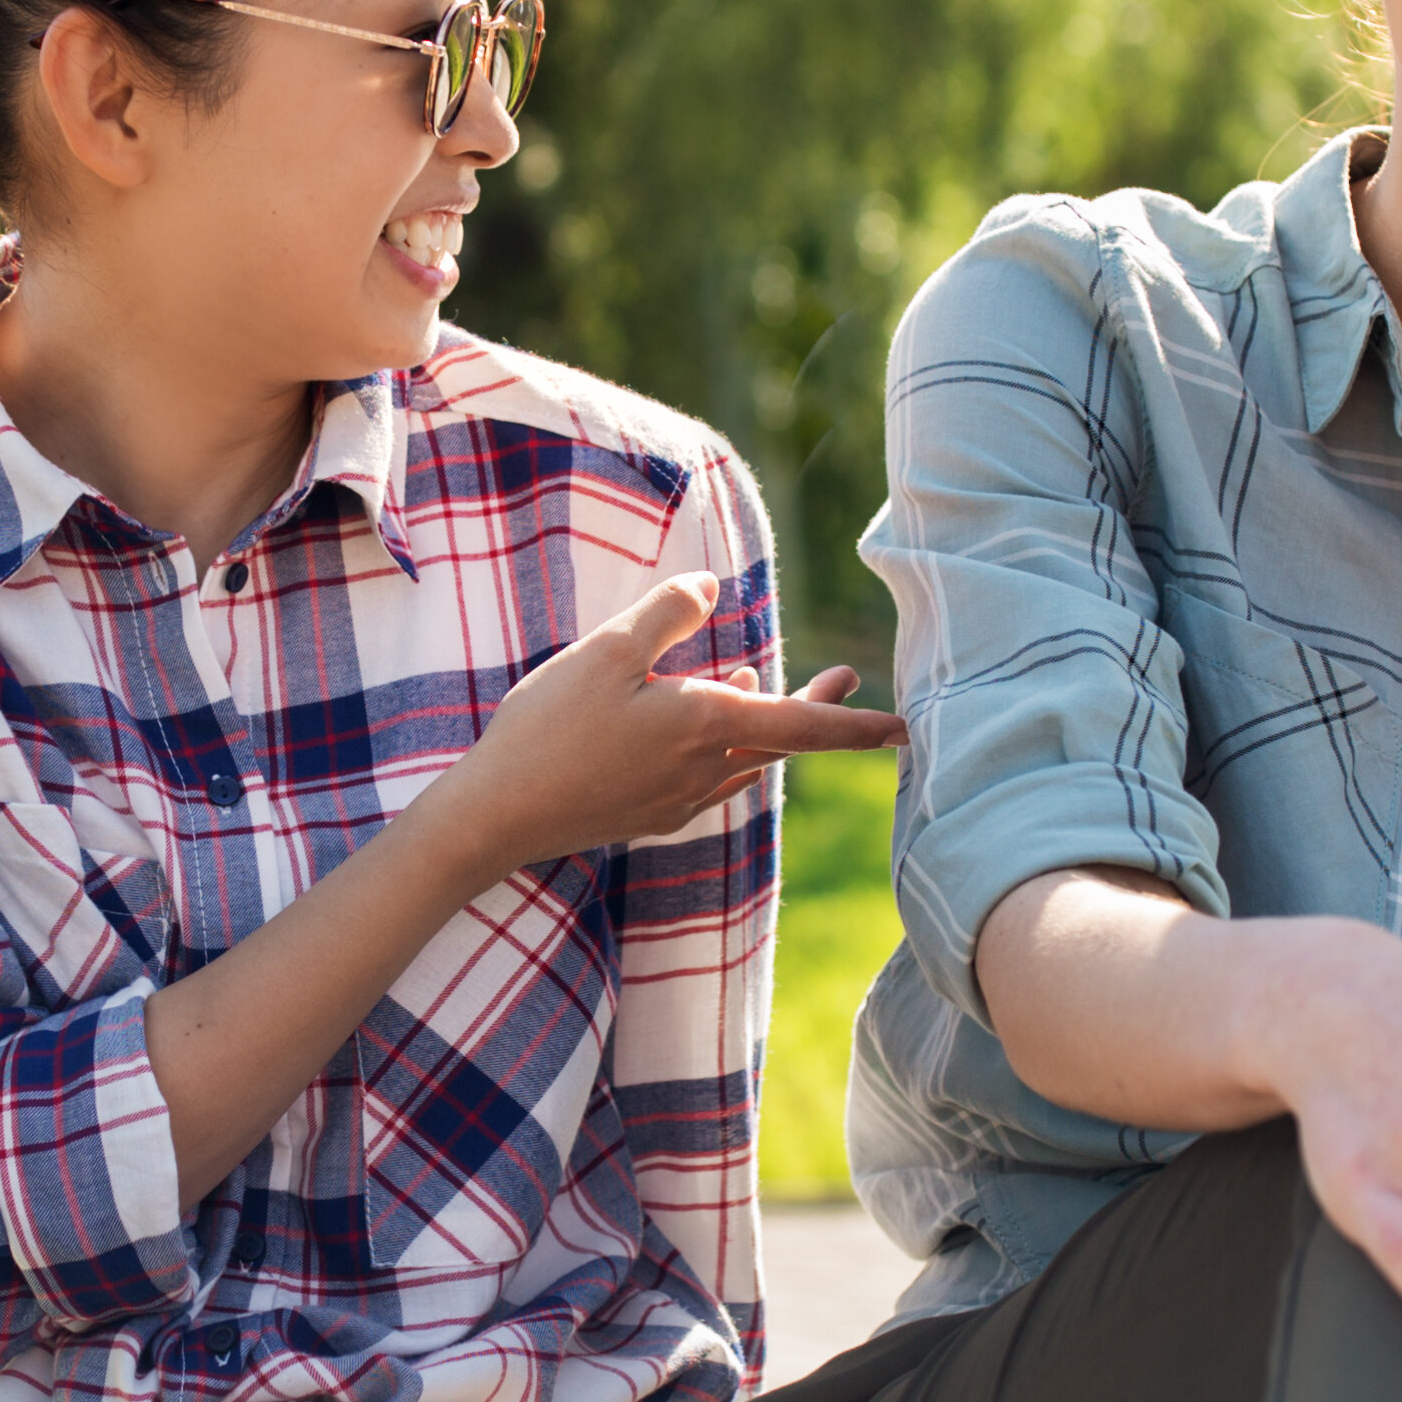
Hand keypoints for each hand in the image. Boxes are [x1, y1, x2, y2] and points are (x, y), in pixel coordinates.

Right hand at [426, 571, 901, 875]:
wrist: (498, 817)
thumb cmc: (550, 729)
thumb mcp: (607, 652)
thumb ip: (667, 612)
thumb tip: (711, 584)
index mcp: (707, 726)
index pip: (805, 726)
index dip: (856, 724)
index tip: (903, 728)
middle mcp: (706, 770)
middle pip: (783, 742)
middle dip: (819, 711)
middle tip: (845, 679)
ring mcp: (679, 800)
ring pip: (745, 760)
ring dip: (767, 724)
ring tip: (765, 682)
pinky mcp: (650, 814)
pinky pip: (711, 777)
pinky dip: (726, 745)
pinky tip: (702, 723)